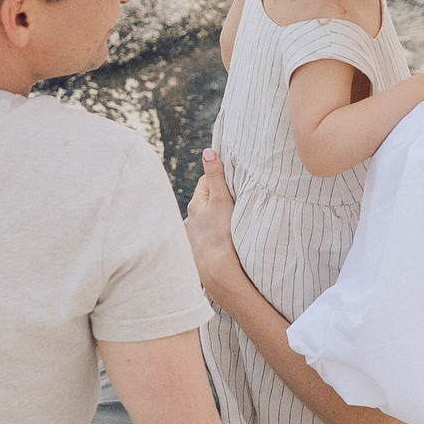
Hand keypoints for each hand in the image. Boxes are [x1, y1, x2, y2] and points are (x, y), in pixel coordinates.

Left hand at [183, 149, 243, 302]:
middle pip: (206, 202)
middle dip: (218, 201)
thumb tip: (208, 151)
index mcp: (195, 205)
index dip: (221, 180)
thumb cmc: (223, 235)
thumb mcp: (222, 201)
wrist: (219, 273)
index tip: (233, 185)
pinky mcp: (195, 252)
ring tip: (229, 228)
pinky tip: (222, 244)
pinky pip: (206, 239)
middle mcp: (188, 220)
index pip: (207, 182)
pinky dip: (213, 238)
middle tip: (234, 207)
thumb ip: (216, 176)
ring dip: (215, 221)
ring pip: (205, 221)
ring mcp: (191, 237)